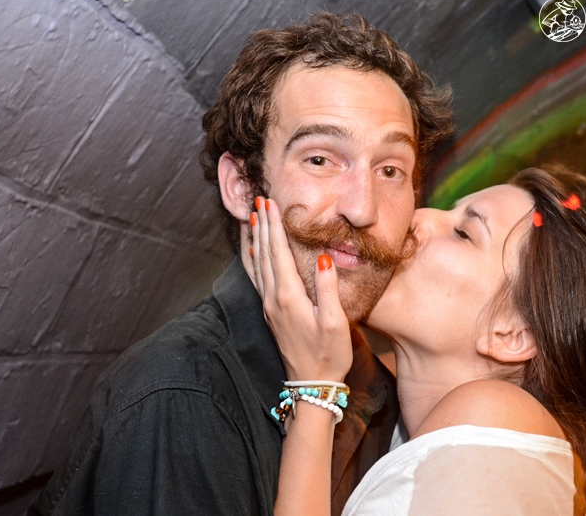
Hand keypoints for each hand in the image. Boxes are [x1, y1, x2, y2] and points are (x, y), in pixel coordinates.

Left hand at [250, 197, 351, 381]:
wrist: (312, 385)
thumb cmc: (329, 355)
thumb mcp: (335, 323)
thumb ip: (327, 288)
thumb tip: (322, 257)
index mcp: (289, 297)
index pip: (278, 252)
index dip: (273, 226)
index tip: (268, 203)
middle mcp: (273, 299)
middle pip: (264, 254)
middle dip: (261, 225)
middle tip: (258, 200)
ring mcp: (269, 307)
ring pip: (256, 264)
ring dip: (254, 239)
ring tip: (250, 218)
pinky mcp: (270, 314)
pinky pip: (256, 278)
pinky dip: (252, 259)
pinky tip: (252, 251)